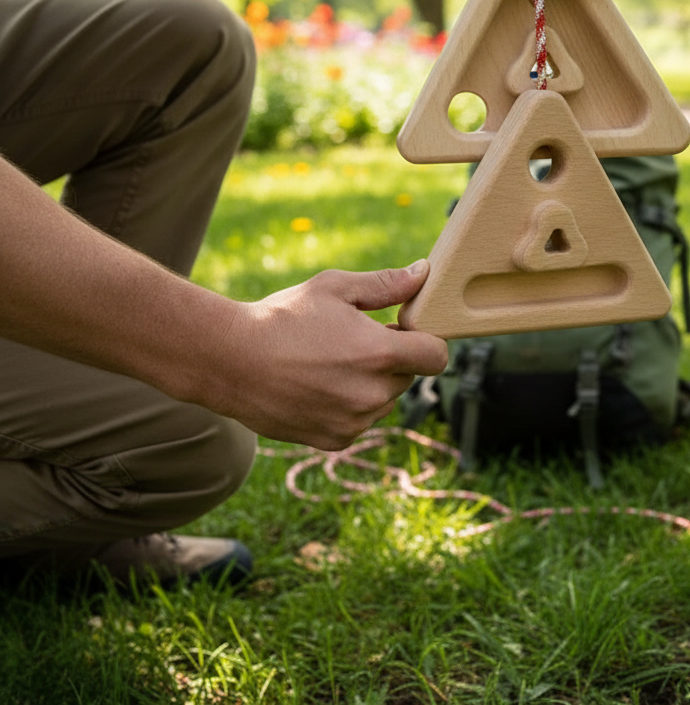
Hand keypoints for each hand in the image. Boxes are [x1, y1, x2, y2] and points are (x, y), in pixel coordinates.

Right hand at [211, 261, 447, 448]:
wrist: (228, 360)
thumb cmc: (282, 317)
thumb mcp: (335, 287)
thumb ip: (386, 284)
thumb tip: (424, 273)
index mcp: (380, 354)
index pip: (436, 356)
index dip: (423, 340)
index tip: (400, 329)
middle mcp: (373, 395)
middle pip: (407, 377)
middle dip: (391, 359)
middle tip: (352, 341)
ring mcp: (354, 422)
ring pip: (383, 401)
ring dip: (370, 384)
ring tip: (329, 362)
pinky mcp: (334, 440)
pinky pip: (359, 421)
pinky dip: (348, 407)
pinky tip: (317, 385)